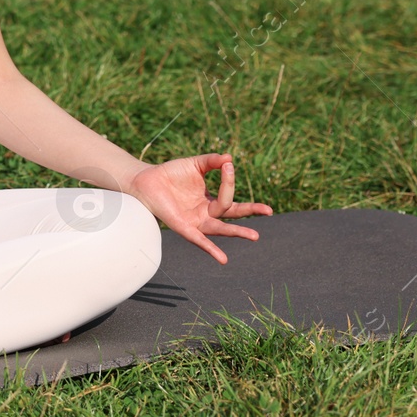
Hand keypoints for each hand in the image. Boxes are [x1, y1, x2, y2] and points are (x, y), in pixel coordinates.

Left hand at [128, 153, 271, 264]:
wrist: (147, 180)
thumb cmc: (171, 173)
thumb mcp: (196, 164)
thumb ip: (212, 161)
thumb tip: (229, 158)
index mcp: (210, 200)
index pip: (228, 194)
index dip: (229, 180)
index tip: (228, 165)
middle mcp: (205, 213)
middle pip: (231, 214)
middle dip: (250, 212)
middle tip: (269, 210)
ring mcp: (195, 222)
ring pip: (220, 229)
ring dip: (236, 232)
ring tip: (255, 235)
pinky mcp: (183, 227)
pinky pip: (198, 240)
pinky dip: (209, 248)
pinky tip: (222, 258)